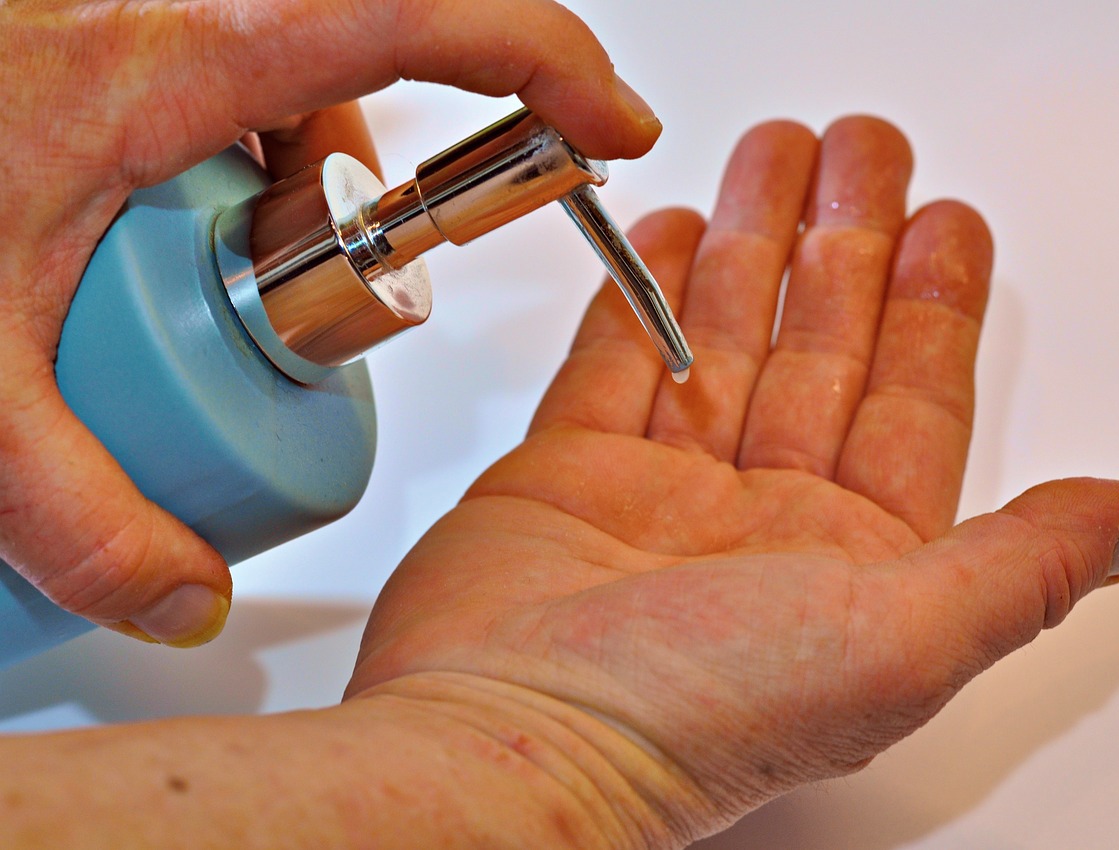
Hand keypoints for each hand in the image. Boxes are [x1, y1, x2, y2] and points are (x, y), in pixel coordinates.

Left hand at [0, 0, 659, 645]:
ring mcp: (141, 13)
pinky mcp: (113, 34)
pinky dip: (236, 142)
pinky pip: (227, 68)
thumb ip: (73, 507)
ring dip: (296, 169)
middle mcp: (171, 5)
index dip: (550, 61)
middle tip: (336, 273)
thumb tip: (176, 595)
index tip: (616, 121)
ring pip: (291, 71)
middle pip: (364, 62)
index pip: (423, 15)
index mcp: (174, 47)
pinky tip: (161, 214)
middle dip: (382, 177)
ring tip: (223, 262)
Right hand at [344, 117, 1118, 844]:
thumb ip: (1026, 565)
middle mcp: (757, 526)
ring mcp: (657, 498)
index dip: (934, 306)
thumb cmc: (692, 721)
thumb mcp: (901, 641)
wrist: (508, 741)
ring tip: (769, 163)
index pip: (910, 404)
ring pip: (717, 343)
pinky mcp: (563, 479)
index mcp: (848, 563)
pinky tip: (663, 239)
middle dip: (841, 245)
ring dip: (746, 249)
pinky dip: (638, 299)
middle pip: (817, 353)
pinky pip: (613, 365)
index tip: (945, 221)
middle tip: (859, 154)